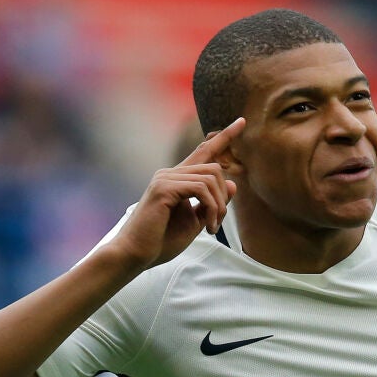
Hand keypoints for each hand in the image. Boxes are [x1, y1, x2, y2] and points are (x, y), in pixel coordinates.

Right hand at [111, 117, 244, 269]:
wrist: (135, 254)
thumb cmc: (161, 241)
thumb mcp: (196, 221)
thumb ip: (212, 202)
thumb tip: (232, 182)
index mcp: (176, 178)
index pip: (203, 151)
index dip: (224, 136)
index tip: (241, 121)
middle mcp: (169, 173)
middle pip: (213, 167)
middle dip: (223, 196)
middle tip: (216, 224)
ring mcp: (165, 178)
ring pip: (210, 177)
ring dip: (218, 206)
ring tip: (212, 227)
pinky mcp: (163, 188)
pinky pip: (201, 189)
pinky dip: (212, 208)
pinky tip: (208, 226)